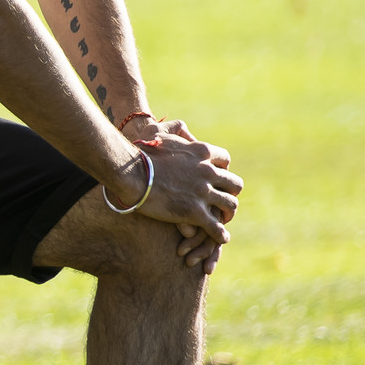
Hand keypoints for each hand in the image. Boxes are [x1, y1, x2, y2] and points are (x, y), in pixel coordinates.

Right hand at [123, 120, 240, 268]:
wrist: (130, 173)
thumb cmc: (139, 152)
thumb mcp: (159, 131)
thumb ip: (175, 128)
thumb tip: (182, 125)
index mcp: (201, 152)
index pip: (225, 161)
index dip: (222, 170)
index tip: (216, 178)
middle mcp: (208, 172)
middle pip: (234, 184)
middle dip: (230, 192)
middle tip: (223, 200)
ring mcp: (203, 192)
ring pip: (230, 205)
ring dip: (228, 213)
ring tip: (223, 220)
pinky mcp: (194, 212)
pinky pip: (216, 226)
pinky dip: (221, 234)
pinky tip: (221, 238)